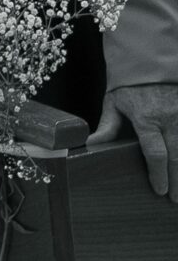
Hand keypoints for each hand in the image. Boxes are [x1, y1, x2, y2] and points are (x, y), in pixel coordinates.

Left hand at [93, 83, 177, 199]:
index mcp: (146, 117)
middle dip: (177, 181)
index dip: (159, 174)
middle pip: (177, 156)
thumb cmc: (130, 85)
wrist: (151, 60)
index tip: (160, 190)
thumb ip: (108, 126)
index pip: (155, 152)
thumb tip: (91, 145)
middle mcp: (169, 118)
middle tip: (176, 200)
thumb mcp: (114, 102)